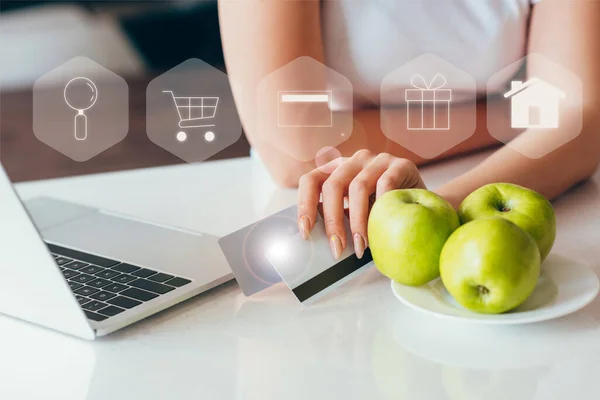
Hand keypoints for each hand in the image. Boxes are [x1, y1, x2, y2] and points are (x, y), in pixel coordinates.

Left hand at [297, 149, 425, 259]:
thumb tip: (319, 242)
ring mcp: (378, 159)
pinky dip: (382, 208)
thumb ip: (339, 216)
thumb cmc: (383, 211)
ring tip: (361, 246)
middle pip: (333, 186)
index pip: (311, 181)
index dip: (305, 205)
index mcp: (336, 169)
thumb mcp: (356, 210)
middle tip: (337, 249)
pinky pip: (387, 184)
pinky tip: (384, 227)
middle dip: (333, 221)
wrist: (423, 204)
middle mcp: (354, 160)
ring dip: (358, 221)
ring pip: (358, 187)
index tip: (306, 233)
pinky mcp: (401, 165)